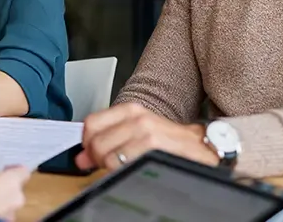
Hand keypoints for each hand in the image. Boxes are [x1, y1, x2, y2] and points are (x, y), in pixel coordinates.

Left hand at [75, 103, 218, 170]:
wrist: (200, 147)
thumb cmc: (168, 142)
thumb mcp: (136, 134)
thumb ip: (107, 141)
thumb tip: (82, 157)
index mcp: (130, 110)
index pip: (91, 123)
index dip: (87, 143)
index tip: (90, 154)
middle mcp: (137, 117)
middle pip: (97, 142)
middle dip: (97, 158)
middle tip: (107, 165)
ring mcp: (146, 132)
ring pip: (108, 154)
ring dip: (110, 167)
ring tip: (123, 168)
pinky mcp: (154, 147)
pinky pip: (123, 164)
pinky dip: (122, 172)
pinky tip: (132, 170)